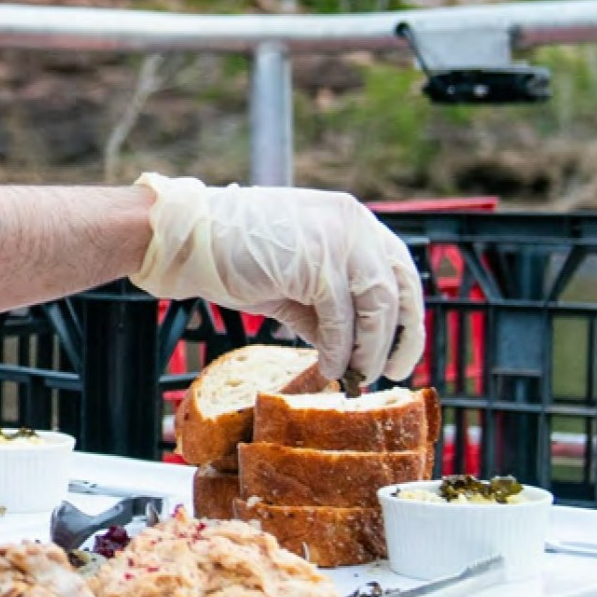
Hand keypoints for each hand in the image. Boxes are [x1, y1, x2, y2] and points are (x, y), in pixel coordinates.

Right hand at [131, 174, 427, 382]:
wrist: (188, 238)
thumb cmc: (235, 254)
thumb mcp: (295, 279)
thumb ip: (329, 306)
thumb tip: (354, 351)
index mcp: (351, 220)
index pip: (400, 268)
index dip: (408, 314)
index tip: (402, 350)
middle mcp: (353, 223)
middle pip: (398, 289)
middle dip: (401, 337)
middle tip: (391, 371)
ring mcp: (337, 240)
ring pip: (376, 306)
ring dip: (369, 349)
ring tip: (355, 376)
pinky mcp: (317, 264)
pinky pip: (341, 318)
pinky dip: (339, 349)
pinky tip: (329, 368)